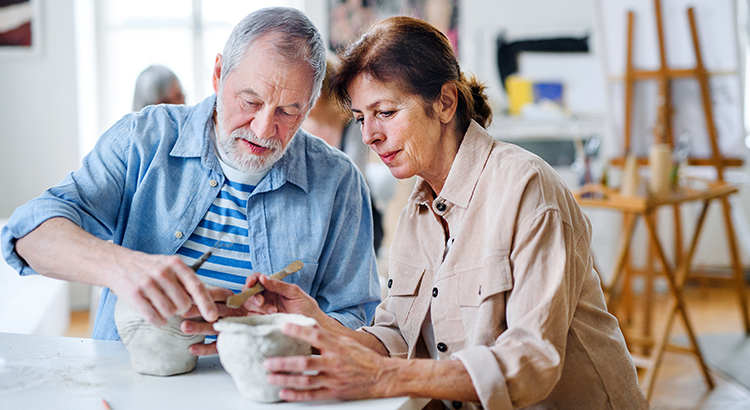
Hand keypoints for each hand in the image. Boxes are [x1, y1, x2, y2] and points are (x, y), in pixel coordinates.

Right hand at [108, 252, 218, 326]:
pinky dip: (158, 321)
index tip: (213, 317)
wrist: (118, 264)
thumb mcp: (169, 266)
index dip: (207, 303)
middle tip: (171, 303)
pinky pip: (154, 318)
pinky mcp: (135, 295)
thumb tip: (208, 300)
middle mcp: (163, 272)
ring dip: (167, 315)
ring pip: (169, 312)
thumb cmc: (148, 268)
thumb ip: (185, 281)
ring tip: (160, 306)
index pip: (197, 286)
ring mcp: (148, 283)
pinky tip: (155, 314)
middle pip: (184, 304)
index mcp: (175, 264)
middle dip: (181, 309)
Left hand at [180, 286, 247, 355]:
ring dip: (199, 328)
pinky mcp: (230, 343)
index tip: (188, 295)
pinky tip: (191, 348)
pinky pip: (217, 347)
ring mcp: (233, 328)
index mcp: (232, 300)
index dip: (205, 295)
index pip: (220, 295)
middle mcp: (234, 313)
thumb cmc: (231, 311)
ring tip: (184, 327)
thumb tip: (189, 289)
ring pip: (215, 328)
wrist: (253, 327)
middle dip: (199, 311)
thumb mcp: (227, 300)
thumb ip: (212, 295)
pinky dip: (204, 348)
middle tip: (183, 311)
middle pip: (217, 310)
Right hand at [242, 273, 326, 323]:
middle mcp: (267, 296)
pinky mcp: (264, 319)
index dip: (251, 280)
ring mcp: (264, 308)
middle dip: (254, 297)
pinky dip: (258, 316)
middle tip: (261, 302)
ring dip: (260, 308)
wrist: (311, 324)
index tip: (252, 284)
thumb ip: (278, 285)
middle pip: (249, 292)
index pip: (257, 279)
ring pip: (249, 305)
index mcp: (273, 286)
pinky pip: (252, 317)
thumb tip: (263, 277)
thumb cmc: (305, 306)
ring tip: (275, 311)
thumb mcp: (294, 292)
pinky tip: (270, 318)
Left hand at [264, 323, 392, 400]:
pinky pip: (313, 395)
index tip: (283, 326)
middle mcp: (334, 362)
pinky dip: (297, 395)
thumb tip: (308, 327)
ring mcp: (333, 379)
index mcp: (337, 346)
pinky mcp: (334, 392)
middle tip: (268, 361)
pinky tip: (285, 393)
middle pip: (306, 362)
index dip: (299, 330)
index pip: (316, 335)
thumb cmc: (363, 358)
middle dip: (285, 362)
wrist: (382, 376)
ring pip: (306, 380)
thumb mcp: (346, 342)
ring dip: (286, 379)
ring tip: (271, 377)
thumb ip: (328, 337)